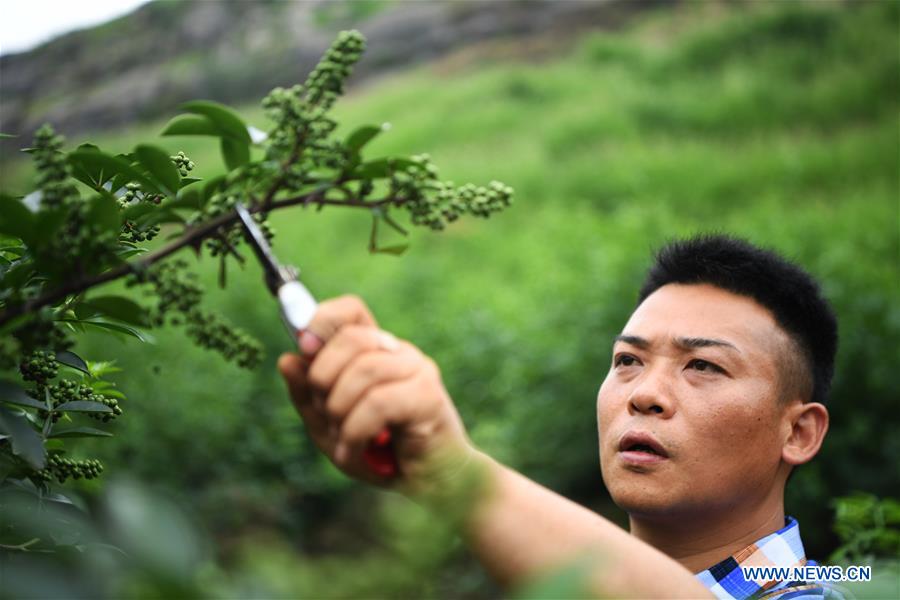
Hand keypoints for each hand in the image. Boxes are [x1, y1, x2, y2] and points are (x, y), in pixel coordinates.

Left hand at [278, 295, 473, 490]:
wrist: (429, 485)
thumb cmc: (381, 455)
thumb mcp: (330, 427)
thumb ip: (307, 396)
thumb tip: (287, 359)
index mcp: (374, 351)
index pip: (351, 310)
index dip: (322, 320)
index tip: (304, 347)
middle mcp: (398, 352)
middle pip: (351, 338)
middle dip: (322, 379)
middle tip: (326, 416)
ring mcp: (417, 370)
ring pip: (363, 370)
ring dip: (339, 411)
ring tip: (343, 441)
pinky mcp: (429, 395)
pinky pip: (378, 402)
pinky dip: (355, 431)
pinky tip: (354, 451)